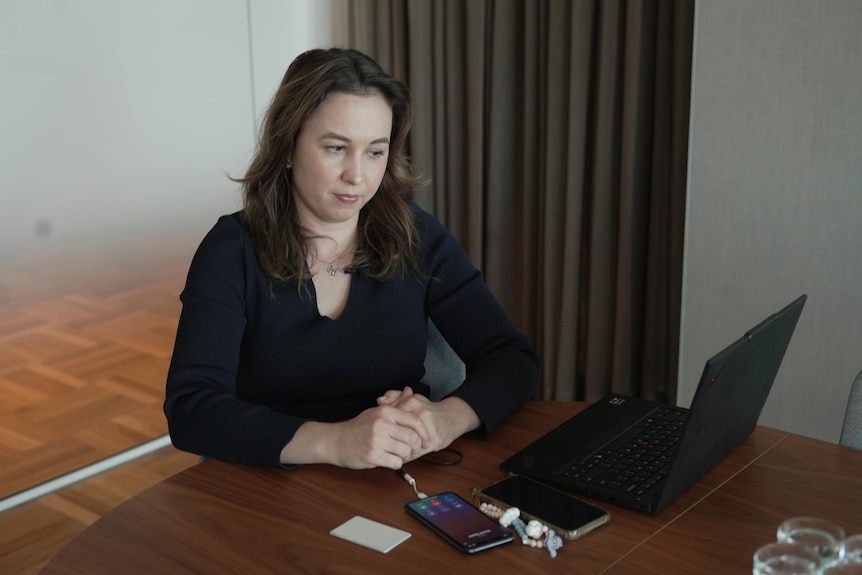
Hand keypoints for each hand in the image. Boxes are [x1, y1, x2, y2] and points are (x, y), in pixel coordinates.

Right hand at [281, 402, 430, 469]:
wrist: (336, 441)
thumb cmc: (358, 427)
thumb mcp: (377, 411)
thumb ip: (396, 402)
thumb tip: (410, 390)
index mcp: (385, 412)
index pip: (415, 421)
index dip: (425, 433)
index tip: (426, 440)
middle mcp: (382, 424)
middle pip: (413, 438)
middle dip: (416, 447)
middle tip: (412, 451)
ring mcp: (377, 440)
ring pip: (406, 452)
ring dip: (405, 456)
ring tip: (398, 455)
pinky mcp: (372, 455)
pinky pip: (396, 463)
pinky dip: (396, 463)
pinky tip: (390, 460)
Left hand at [377, 386, 479, 454]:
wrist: (453, 417)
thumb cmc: (429, 409)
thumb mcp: (412, 398)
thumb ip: (394, 396)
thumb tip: (380, 400)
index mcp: (412, 402)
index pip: (390, 417)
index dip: (386, 428)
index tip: (383, 433)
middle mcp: (420, 413)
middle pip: (397, 432)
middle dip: (391, 440)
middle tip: (387, 443)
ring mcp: (428, 428)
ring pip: (406, 444)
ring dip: (400, 449)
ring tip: (397, 449)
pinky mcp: (435, 441)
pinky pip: (416, 452)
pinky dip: (410, 454)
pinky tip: (408, 452)